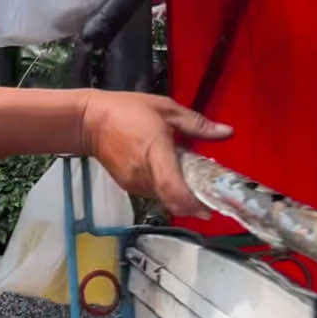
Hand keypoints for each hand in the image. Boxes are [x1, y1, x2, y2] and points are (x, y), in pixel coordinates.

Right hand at [81, 92, 232, 217]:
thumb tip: (228, 132)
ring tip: (189, 177)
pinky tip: (168, 172)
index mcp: (155, 152)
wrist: (89, 121)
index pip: (173, 189)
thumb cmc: (128, 110)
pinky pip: (153, 191)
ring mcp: (134, 182)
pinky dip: (164, 187)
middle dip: (193, 200)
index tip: (210, 209)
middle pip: (173, 199)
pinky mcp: (127, 186)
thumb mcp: (166, 109)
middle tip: (208, 192)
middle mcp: (144, 174)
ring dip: (178, 193)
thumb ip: (197, 124)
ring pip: (163, 197)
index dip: (192, 204)